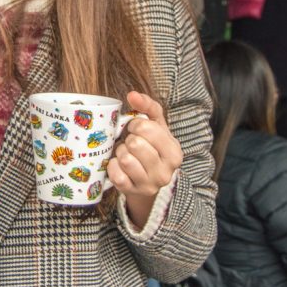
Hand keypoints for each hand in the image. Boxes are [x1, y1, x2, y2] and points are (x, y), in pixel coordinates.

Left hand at [106, 90, 182, 230]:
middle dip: (128, 139)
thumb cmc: (151, 146)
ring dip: (120, 152)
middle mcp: (166, 172)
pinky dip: (112, 166)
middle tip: (130, 142)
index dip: (136, 125)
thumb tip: (132, 94)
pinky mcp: (132, 192)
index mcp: (174, 152)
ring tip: (125, 153)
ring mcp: (149, 185)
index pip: (148, 129)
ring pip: (125, 159)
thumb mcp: (156, 125)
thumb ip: (147, 106)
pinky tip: (118, 164)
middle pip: (135, 144)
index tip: (136, 129)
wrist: (148, 178)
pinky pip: (116, 174)